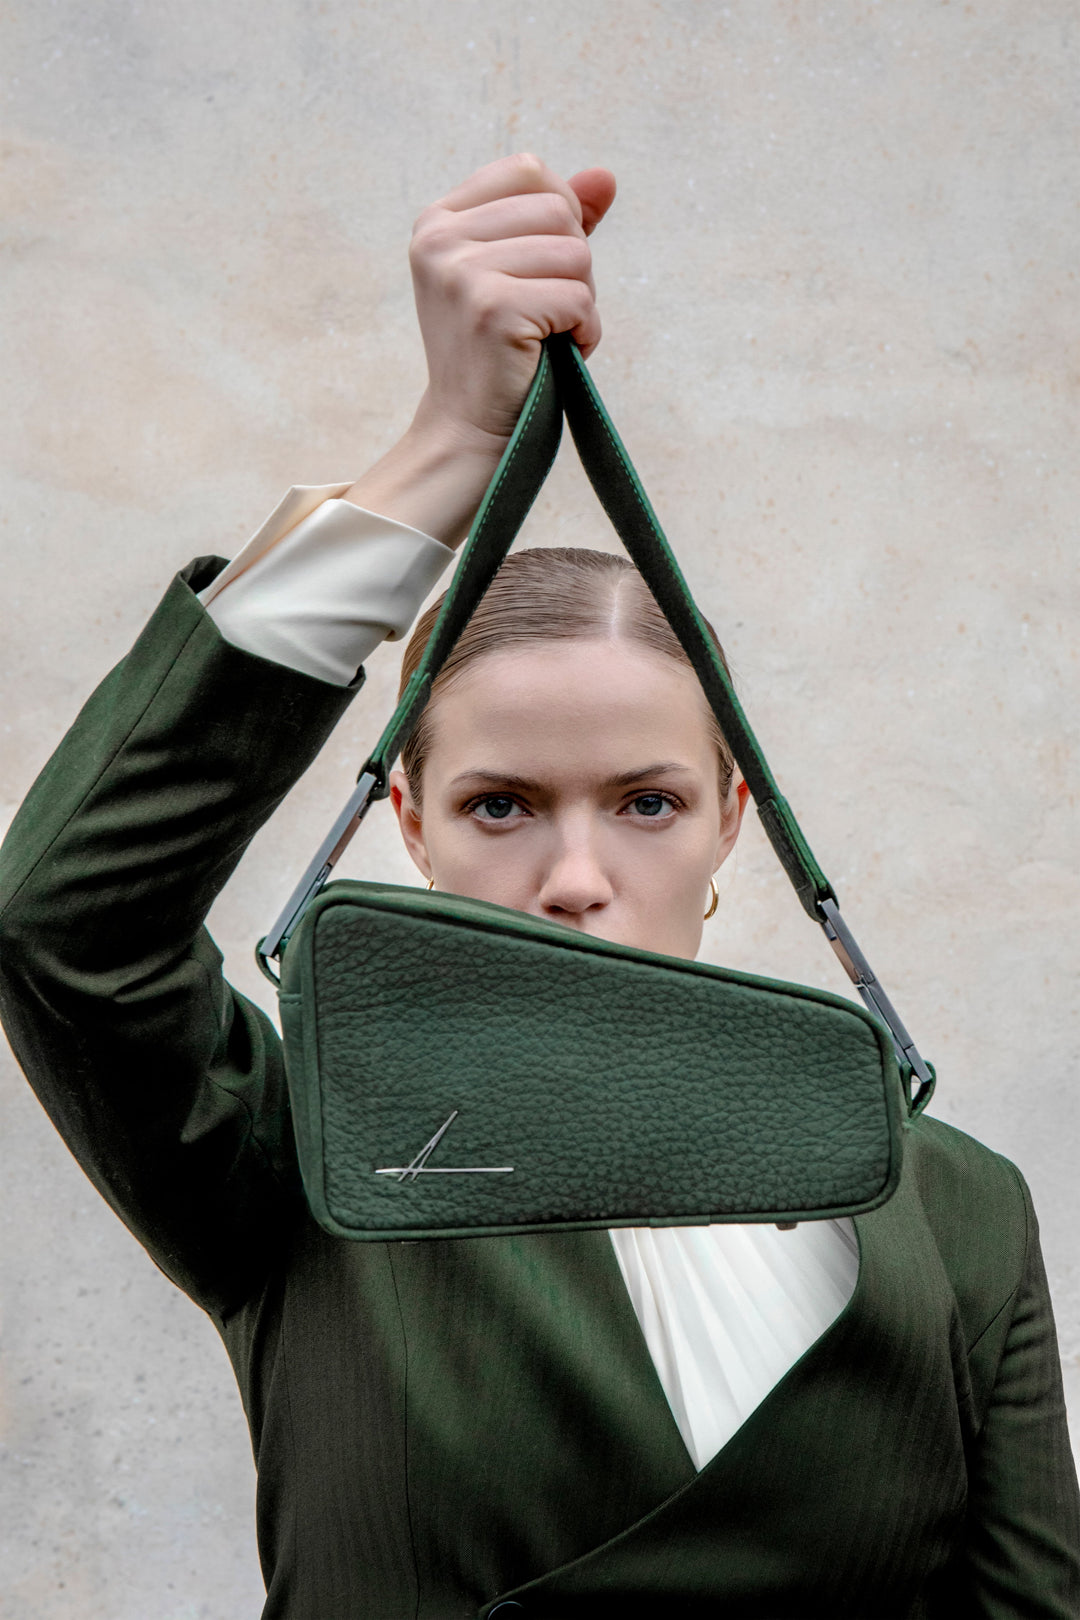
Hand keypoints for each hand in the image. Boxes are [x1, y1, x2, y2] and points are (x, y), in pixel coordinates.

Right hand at [408, 153, 616, 451]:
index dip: (560, 214)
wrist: (467, 428)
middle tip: (548, 311)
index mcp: (438, 220)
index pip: (528, 171)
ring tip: (551, 334)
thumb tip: (606, 176)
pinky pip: (579, 298)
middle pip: (558, 211)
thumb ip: (557, 218)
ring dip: (582, 301)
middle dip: (574, 264)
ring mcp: (463, 273)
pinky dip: (585, 331)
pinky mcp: (493, 309)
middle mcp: (441, 238)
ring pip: (575, 254)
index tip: (544, 267)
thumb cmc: (498, 352)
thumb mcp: (519, 271)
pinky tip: (556, 353)